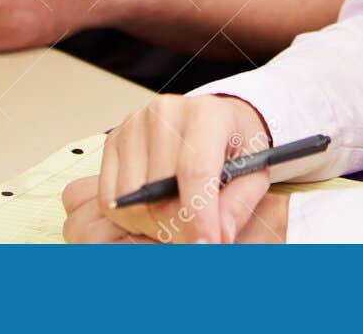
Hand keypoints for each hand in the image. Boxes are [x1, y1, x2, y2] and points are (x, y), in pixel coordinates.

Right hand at [61, 94, 286, 243]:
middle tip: (196, 239)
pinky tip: (154, 210)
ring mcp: (134, 125)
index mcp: (207, 114)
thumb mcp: (253, 172)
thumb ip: (238, 206)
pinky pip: (109, 198)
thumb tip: (219, 239)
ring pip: (130, 201)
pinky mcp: (113, 140)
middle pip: (158, 193)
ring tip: (177, 220)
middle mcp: (165, 113)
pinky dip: (129, 216)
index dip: (199, 216)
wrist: (213, 118)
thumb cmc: (234, 143)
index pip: (195, 170)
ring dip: (152, 225)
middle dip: (178, 228)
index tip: (205, 248)